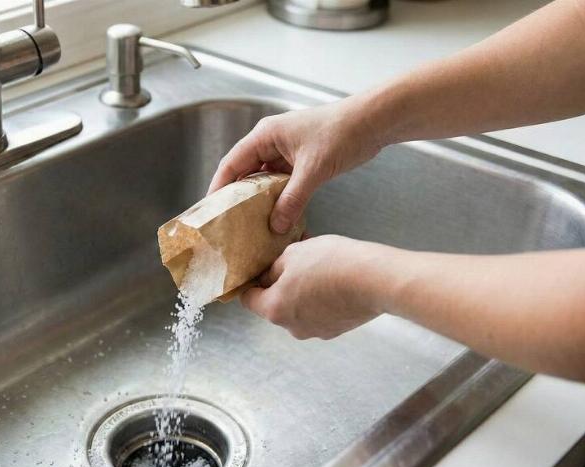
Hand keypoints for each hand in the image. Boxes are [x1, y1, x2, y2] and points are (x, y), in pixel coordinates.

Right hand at [208, 98, 383, 233]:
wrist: (374, 122)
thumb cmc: (342, 132)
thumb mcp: (313, 171)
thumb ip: (292, 200)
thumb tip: (276, 225)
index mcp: (265, 135)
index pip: (231, 164)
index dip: (218, 187)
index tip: (210, 210)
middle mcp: (271, 141)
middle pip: (244, 173)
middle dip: (237, 197)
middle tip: (228, 222)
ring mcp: (286, 151)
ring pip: (263, 180)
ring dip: (259, 200)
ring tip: (251, 224)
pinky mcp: (301, 160)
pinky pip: (281, 182)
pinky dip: (278, 198)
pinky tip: (277, 215)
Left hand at [240, 235, 395, 339]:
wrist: (375, 280)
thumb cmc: (331, 263)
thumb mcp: (293, 253)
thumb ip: (273, 267)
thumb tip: (269, 274)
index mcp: (274, 309)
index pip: (249, 299)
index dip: (252, 282)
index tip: (259, 269)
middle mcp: (291, 327)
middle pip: (275, 304)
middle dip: (281, 284)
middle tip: (294, 262)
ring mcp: (315, 331)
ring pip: (299, 309)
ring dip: (303, 291)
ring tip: (319, 269)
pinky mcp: (337, 330)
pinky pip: (320, 312)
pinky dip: (322, 299)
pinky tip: (334, 281)